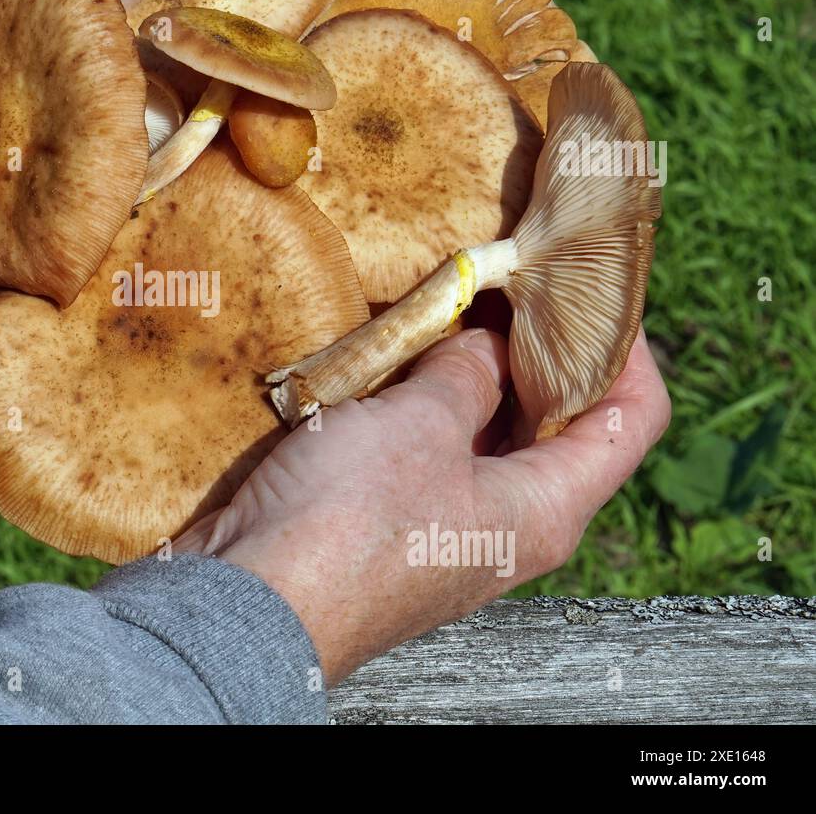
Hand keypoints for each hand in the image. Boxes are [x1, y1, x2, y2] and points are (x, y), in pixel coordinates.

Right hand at [174, 327, 670, 685]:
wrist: (254, 603)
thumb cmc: (348, 518)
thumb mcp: (420, 424)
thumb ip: (467, 374)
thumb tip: (488, 348)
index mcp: (547, 508)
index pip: (632, 420)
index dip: (625, 350)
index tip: (588, 292)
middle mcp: (513, 525)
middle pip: (561, 426)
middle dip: (540, 352)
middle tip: (510, 284)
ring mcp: (454, 529)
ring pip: (489, 438)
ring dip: (475, 375)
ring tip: (451, 310)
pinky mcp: (399, 527)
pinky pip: (433, 455)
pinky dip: (427, 406)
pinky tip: (398, 363)